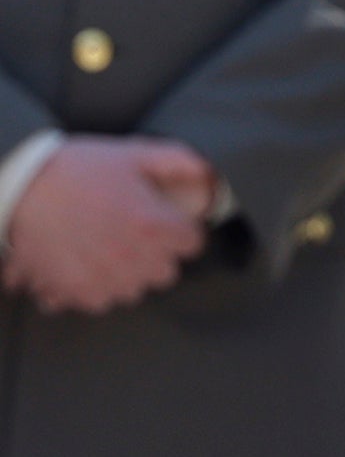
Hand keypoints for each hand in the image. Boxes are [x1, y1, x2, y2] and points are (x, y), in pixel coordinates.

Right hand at [5, 138, 214, 313]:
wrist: (22, 188)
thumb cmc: (78, 169)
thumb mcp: (133, 154)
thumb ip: (179, 162)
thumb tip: (210, 174)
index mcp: (152, 225)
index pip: (193, 244)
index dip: (182, 229)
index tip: (169, 221)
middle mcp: (132, 259)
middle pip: (166, 272)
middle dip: (157, 254)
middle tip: (136, 233)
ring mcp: (102, 280)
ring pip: (134, 290)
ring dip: (127, 273)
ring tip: (107, 246)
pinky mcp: (73, 294)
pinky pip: (100, 301)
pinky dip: (95, 286)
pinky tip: (85, 261)